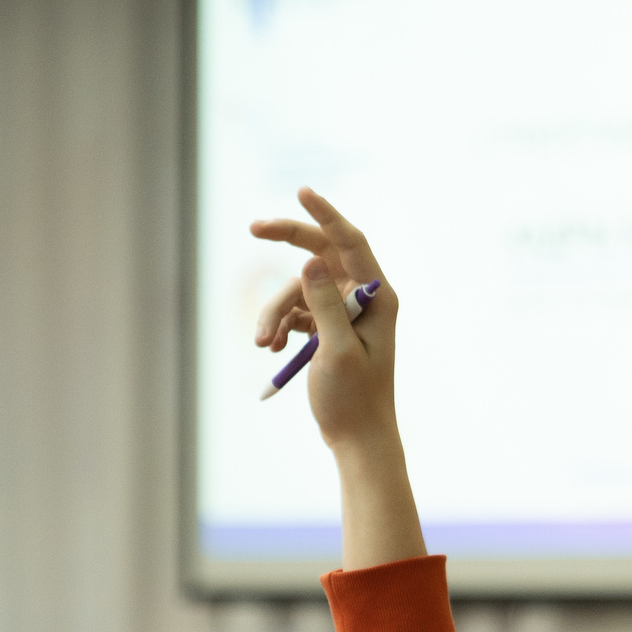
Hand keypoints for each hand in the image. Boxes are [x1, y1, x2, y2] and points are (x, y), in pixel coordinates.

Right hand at [249, 189, 397, 451]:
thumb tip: (309, 261)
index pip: (351, 242)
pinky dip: (280, 326)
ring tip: (263, 344)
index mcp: (378, 296)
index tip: (302, 193)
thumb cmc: (355, 399)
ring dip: (275, 312)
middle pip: (321, 255)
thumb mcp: (337, 349)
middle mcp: (363, 298)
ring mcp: (343, 313)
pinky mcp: (327, 330)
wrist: (357, 438)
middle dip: (287, 244)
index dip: (326, 215)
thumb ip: (325, 304)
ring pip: (299, 290)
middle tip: (253, 228)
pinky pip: (296, 312)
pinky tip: (272, 349)